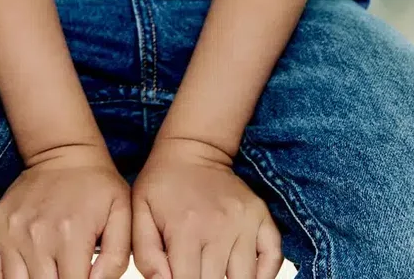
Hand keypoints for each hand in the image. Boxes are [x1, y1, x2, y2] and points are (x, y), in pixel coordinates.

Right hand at [0, 143, 131, 278]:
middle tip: (65, 272)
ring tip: (47, 270)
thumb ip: (115, 258)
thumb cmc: (96, 184)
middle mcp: (37, 235)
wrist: (63, 150)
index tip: (80, 277)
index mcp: (71, 235)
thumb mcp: (121, 213)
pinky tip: (21, 275)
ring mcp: (12, 232)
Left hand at [130, 137, 284, 278]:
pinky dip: (264, 274)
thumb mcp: (140, 212)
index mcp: (185, 229)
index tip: (181, 276)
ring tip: (217, 273)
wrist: (193, 148)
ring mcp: (244, 221)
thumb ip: (147, 255)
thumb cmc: (162, 183)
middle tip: (196, 271)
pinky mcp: (261, 216)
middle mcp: (219, 227)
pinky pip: (274, 258)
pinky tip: (245, 272)